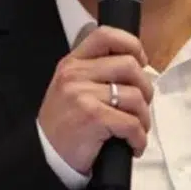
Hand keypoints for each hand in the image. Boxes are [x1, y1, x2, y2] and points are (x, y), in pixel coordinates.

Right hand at [36, 26, 154, 174]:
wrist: (45, 155)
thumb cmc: (64, 122)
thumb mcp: (71, 87)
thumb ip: (96, 72)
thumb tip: (137, 66)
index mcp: (72, 62)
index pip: (105, 35)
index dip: (131, 44)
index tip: (141, 61)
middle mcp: (76, 74)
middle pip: (129, 65)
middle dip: (145, 88)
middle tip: (141, 106)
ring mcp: (83, 95)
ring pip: (135, 96)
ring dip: (143, 117)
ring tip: (137, 129)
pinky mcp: (93, 118)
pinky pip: (131, 124)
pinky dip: (139, 138)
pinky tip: (133, 145)